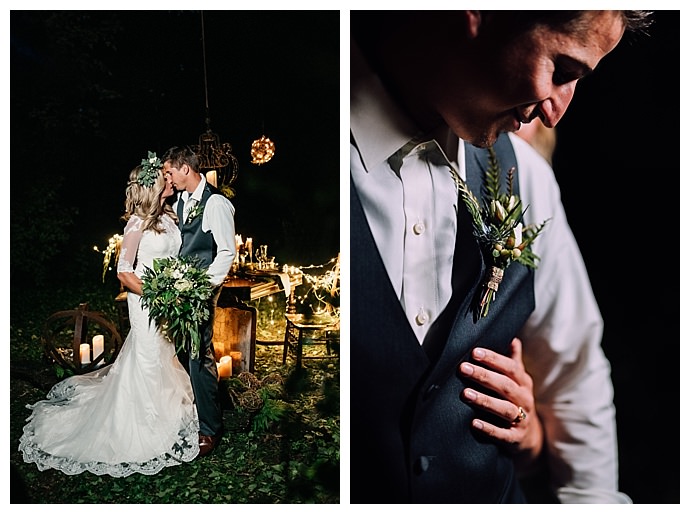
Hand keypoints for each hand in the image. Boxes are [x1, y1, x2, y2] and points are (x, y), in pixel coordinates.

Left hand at [459, 337, 542, 469]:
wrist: (529, 436)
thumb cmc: (516, 401)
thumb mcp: (518, 381)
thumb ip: (513, 361)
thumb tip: (514, 339)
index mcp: (523, 382)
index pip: (510, 367)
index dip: (493, 359)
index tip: (474, 352)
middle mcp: (524, 399)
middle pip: (505, 385)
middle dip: (484, 376)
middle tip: (463, 368)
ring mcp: (521, 419)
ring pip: (504, 408)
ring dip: (485, 400)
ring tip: (465, 393)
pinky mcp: (515, 438)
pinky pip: (503, 434)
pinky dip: (489, 429)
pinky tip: (473, 423)